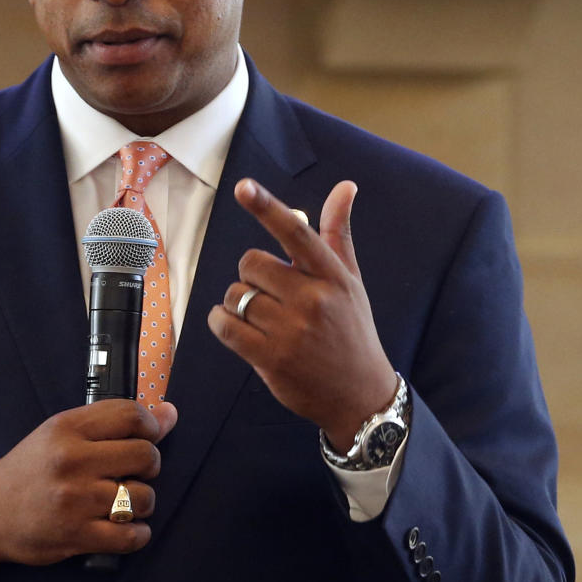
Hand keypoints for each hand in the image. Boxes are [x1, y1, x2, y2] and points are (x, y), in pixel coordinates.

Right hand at [0, 399, 177, 581]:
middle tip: (136, 471)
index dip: (151, 425)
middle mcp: (71, 460)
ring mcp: (74, 499)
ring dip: (143, 502)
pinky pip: (129, 535)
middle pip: (145, 455)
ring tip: (128, 501)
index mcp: (67, 427)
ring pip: (142, 496)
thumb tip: (169, 414)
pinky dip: (138, 534)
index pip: (130, 414)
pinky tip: (128, 527)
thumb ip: (113, 423)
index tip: (148, 435)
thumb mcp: (62, 433)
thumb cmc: (30, 469)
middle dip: (150, 465)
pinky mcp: (76, 535)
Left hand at [207, 178, 396, 451]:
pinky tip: (234, 326)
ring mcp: (292, 330)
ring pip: (235, 294)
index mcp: (332, 275)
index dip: (267, 207)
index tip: (244, 186)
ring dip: (236, 303)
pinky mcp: (271, 358)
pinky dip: (220, 322)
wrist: (361, 395)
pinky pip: (225, 325)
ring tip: (260, 318)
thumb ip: (338, 233)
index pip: (296, 233)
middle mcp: (313, 299)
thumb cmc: (351, 330)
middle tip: (270, 295)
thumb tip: (345, 186)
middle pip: (251, 263)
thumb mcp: (350, 281)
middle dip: (251, 276)